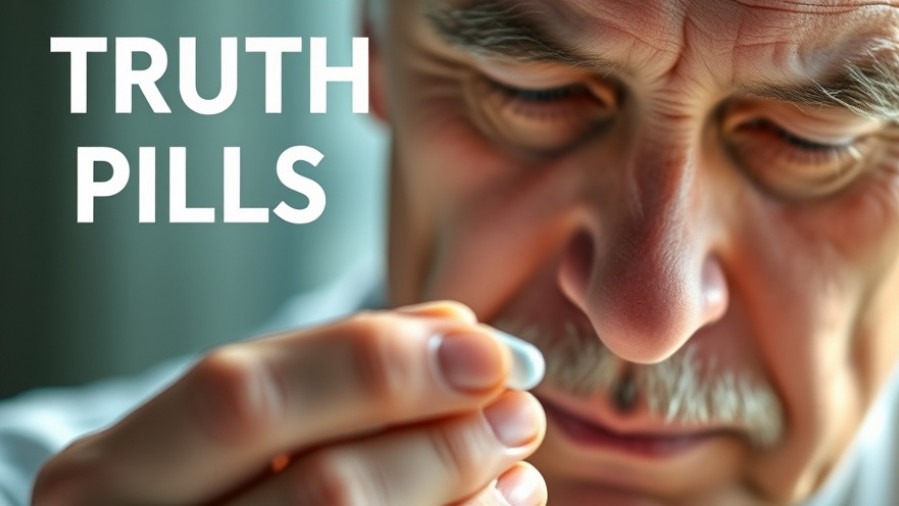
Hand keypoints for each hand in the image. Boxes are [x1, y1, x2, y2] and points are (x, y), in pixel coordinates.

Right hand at [32, 301, 546, 504]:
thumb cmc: (197, 488)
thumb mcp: (224, 426)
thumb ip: (325, 371)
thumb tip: (452, 329)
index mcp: (110, 473)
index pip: (244, 400)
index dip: (375, 368)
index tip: (484, 350)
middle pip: (321, 492)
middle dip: (439, 442)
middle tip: (519, 412)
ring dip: (458, 495)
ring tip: (514, 461)